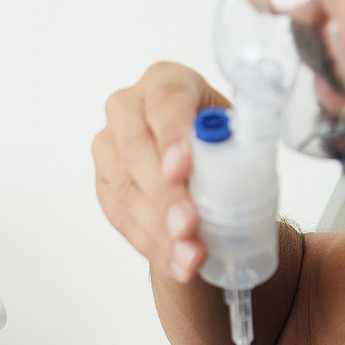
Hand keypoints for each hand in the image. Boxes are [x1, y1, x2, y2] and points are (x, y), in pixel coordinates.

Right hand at [92, 62, 230, 282]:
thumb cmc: (221, 144)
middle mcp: (127, 108)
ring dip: (158, 227)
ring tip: (189, 254)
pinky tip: (176, 262)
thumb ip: (236, 141)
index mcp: (166, 82)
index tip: (182, 168)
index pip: (164, 101)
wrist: (201, 167)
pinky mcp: (103, 183)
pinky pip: (120, 216)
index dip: (171, 136)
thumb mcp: (237, 134)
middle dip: (163, 193)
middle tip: (188, 224)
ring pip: (124, 188)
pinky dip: (151, 244)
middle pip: (135, 148)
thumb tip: (241, 156)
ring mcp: (109, 146)